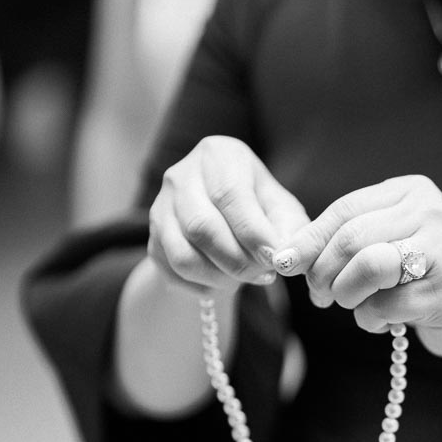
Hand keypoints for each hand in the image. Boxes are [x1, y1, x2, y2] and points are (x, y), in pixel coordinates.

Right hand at [147, 135, 308, 296]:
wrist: (225, 217)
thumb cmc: (261, 208)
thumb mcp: (283, 210)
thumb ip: (290, 229)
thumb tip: (284, 258)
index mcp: (218, 155)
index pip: (230, 195)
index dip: (253, 233)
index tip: (274, 259)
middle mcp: (181, 175)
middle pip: (202, 227)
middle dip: (238, 262)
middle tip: (264, 276)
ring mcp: (161, 207)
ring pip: (183, 255)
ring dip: (219, 278)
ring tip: (245, 279)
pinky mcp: (152, 238)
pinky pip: (173, 273)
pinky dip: (203, 287)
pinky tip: (225, 281)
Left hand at [270, 174, 441, 357]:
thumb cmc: (419, 273)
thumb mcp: (385, 241)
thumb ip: (342, 239)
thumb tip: (284, 254)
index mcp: (410, 191)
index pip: (344, 210)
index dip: (308, 240)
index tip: (285, 263)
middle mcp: (429, 212)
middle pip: (351, 238)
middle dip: (323, 272)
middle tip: (319, 295)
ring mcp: (441, 250)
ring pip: (368, 267)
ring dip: (346, 294)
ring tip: (353, 304)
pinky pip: (385, 306)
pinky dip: (370, 319)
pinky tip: (382, 320)